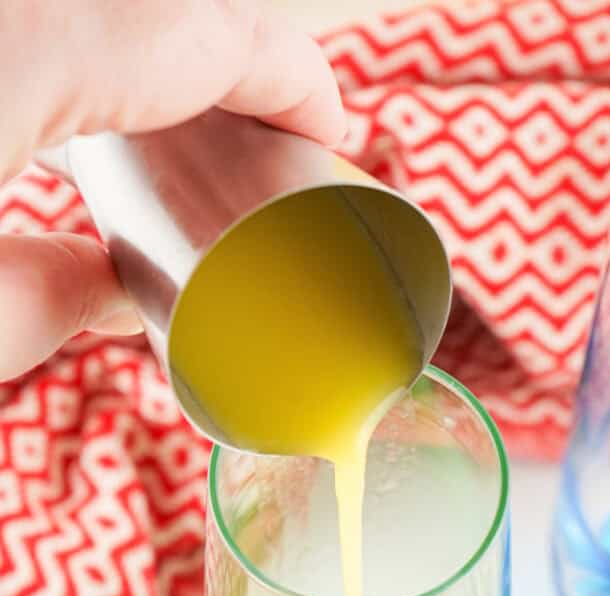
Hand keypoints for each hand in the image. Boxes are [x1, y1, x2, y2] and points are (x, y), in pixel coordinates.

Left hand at [0, 0, 344, 381]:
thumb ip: (53, 300)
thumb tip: (113, 294)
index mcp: (26, 50)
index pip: (205, 29)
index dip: (290, 74)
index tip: (328, 128)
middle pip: (163, 2)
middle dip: (232, 49)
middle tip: (269, 131)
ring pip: (101, 2)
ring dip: (156, 44)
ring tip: (179, 123)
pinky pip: (51, 6)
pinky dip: (89, 36)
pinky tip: (74, 104)